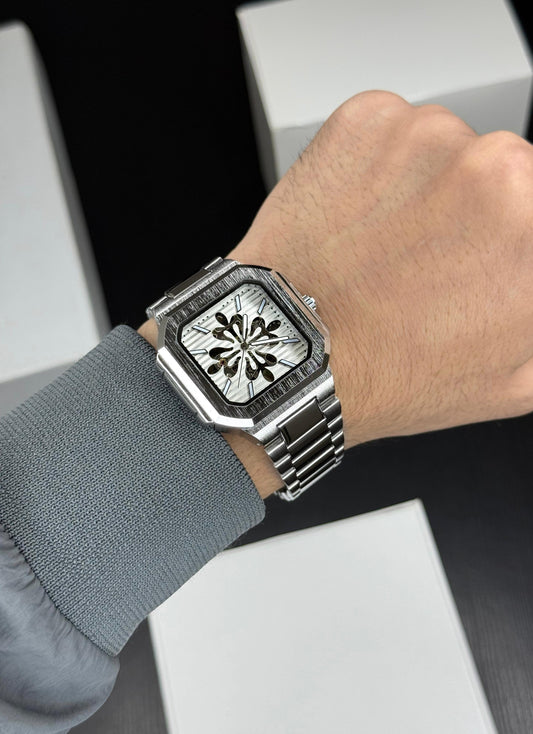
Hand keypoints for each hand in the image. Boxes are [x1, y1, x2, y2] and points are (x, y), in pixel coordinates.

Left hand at [230, 91, 532, 448]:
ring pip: (448, 148)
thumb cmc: (388, 372)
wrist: (290, 352)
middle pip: (507, 172)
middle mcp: (497, 171)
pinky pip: (392, 132)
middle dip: (480, 212)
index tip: (489, 257)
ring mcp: (429, 138)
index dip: (512, 242)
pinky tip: (359, 220)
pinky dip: (379, 166)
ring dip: (429, 186)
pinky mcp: (370, 121)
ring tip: (388, 246)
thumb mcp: (515, 378)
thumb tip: (530, 285)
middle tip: (436, 260)